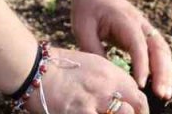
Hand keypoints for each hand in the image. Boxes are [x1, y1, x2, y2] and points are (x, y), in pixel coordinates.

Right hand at [26, 46, 147, 113]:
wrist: (32, 69)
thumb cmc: (54, 67)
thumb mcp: (86, 64)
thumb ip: (104, 78)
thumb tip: (116, 94)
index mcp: (108, 71)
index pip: (136, 92)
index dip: (138, 106)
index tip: (135, 113)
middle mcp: (106, 85)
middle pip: (136, 106)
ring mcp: (95, 101)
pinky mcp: (81, 113)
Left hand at [71, 0, 171, 101]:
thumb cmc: (88, 9)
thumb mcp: (83, 27)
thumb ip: (93, 49)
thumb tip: (105, 73)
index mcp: (125, 20)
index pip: (137, 44)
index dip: (141, 65)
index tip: (140, 84)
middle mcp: (141, 24)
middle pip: (158, 48)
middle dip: (162, 72)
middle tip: (162, 94)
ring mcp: (146, 29)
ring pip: (163, 51)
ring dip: (167, 72)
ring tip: (165, 94)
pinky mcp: (146, 36)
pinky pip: (159, 52)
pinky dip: (163, 68)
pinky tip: (162, 85)